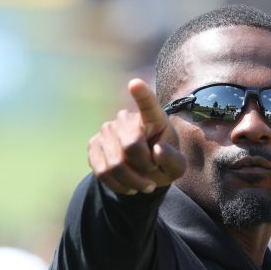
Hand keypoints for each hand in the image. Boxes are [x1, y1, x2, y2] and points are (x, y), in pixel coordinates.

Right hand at [88, 78, 186, 195]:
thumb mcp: (177, 167)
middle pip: (131, 146)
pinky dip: (118, 185)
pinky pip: (102, 171)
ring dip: (133, 181)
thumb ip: (173, 160)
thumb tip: (157, 151)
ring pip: (115, 164)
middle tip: (153, 172)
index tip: (136, 84)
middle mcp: (126, 119)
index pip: (148, 105)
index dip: (142, 95)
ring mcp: (107, 130)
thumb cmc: (163, 163)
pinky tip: (129, 185)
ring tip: (144, 184)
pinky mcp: (93, 145)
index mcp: (153, 119)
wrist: (143, 172)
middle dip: (145, 167)